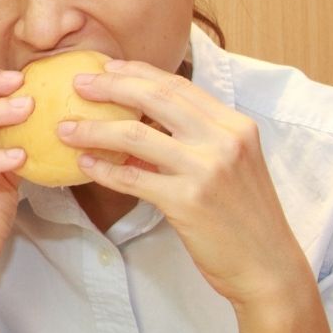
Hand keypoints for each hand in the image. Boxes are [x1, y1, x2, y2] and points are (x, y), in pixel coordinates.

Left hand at [62, 60, 303, 304]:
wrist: (267, 266)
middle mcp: (223, 140)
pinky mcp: (187, 201)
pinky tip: (83, 165)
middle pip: (154, 98)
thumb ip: (194, 136)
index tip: (107, 66)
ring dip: (93, 129)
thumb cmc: (242, 214)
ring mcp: (206, 169)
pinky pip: (131, 177)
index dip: (138, 72)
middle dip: (110, 86)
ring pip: (134, 135)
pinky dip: (103, 169)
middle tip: (78, 84)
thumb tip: (138, 116)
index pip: (178, 85)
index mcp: (234, 125)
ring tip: (65, 129)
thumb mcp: (230, 162)